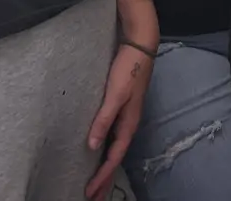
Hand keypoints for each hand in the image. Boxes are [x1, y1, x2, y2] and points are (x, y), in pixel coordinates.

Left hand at [84, 43, 153, 200]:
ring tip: (96, 182)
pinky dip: (106, 149)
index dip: (102, 176)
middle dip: (106, 179)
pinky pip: (113, 137)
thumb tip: (93, 146)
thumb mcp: (115, 94)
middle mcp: (129, 123)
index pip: (114, 157)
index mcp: (129, 123)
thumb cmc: (128, 69)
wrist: (140, 45)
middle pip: (116, 157)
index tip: (90, 193)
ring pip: (115, 148)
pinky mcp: (122, 107)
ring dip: (105, 166)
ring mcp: (126, 115)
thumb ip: (104, 119)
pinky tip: (99, 150)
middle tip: (94, 197)